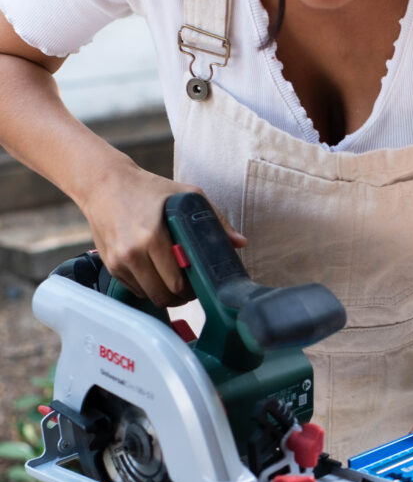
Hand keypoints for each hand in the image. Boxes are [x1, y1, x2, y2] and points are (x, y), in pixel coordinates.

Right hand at [81, 162, 245, 307]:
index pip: (177, 284)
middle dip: (181, 296)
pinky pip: (135, 290)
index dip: (192, 289)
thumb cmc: (148, 189)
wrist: (103, 184)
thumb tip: (240, 242)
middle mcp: (132, 253)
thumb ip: (214, 219)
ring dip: (165, 294)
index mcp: (151, 237)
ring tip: (174, 281)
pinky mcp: (110, 266)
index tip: (199, 282)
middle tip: (190, 287)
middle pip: (164, 296)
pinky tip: (155, 273)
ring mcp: (118, 262)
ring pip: (150, 297)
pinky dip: (148, 287)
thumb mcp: (184, 195)